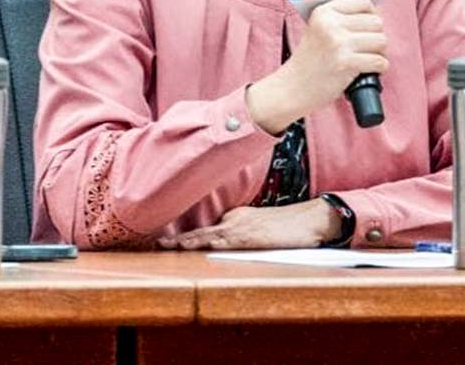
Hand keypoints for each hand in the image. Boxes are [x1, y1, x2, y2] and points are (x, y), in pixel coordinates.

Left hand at [157, 199, 339, 249]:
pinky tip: (194, 247)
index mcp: (235, 217)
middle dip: (177, 239)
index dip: (184, 236)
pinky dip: (206, 244)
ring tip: (165, 246)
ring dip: (185, 242)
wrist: (309, 220)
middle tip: (156, 244)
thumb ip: (241, 234)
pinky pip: (223, 241)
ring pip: (206, 235)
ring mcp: (240, 227)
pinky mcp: (249, 236)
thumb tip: (225, 245)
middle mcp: (233, 220)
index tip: (165, 241)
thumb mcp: (259, 229)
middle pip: (199, 230)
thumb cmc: (288, 227)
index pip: (205, 228)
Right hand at [246, 0, 388, 132]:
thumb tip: (375, 14)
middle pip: (376, 23)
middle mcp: (330, 24)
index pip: (362, 1)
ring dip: (379, 53)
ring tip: (365, 59)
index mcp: (323, 12)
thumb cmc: (309, 60)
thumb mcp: (318, 30)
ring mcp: (339, 43)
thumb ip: (340, 19)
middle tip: (366, 48)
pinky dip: (378, 69)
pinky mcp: (346, 63)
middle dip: (376, 37)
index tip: (368, 25)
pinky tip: (366, 71)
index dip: (371, 13)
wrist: (293, 86)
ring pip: (381, 41)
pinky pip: (380, 61)